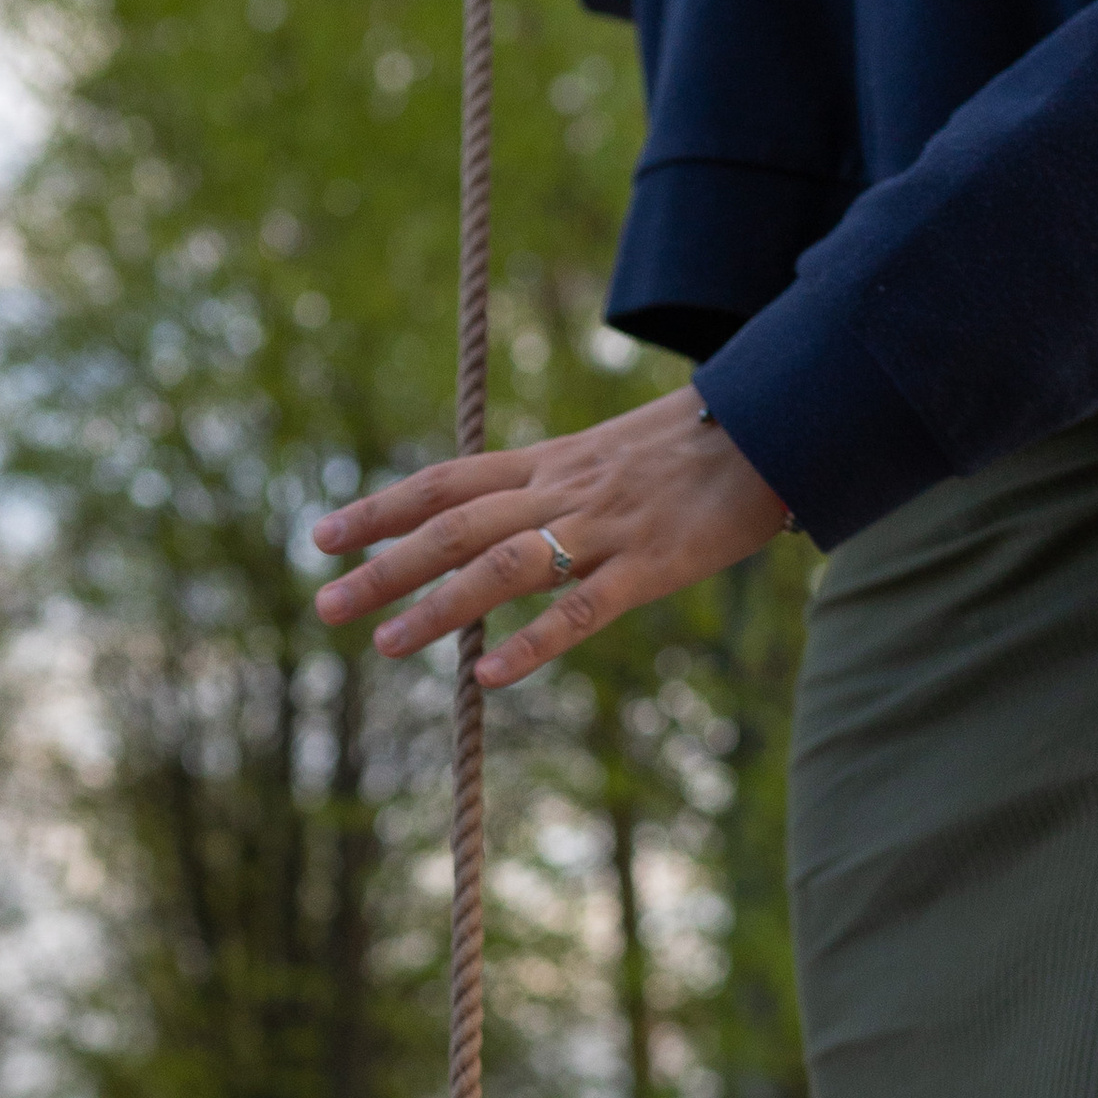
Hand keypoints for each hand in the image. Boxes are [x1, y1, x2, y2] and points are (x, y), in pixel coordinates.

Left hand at [312, 388, 786, 687]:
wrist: (776, 422)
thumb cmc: (690, 446)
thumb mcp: (604, 455)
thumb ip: (548, 488)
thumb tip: (494, 523)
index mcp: (547, 463)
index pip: (444, 483)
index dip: (380, 509)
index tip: (322, 535)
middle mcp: (562, 491)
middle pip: (454, 527)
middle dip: (384, 566)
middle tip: (324, 606)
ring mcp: (604, 529)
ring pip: (504, 567)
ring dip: (439, 606)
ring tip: (383, 643)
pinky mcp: (651, 567)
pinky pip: (582, 612)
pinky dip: (533, 645)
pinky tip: (488, 675)